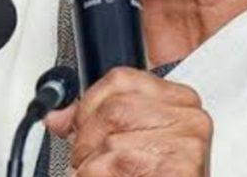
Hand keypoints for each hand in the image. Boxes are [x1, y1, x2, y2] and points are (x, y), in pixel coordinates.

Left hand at [45, 67, 212, 176]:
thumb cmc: (150, 175)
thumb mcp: (126, 142)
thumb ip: (92, 122)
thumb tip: (57, 115)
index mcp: (180, 101)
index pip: (121, 79)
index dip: (89, 104)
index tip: (82, 125)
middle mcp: (190, 119)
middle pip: (114, 110)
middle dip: (88, 139)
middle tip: (88, 160)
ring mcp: (188, 146)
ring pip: (111, 141)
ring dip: (92, 166)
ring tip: (104, 175)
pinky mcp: (178, 171)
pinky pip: (114, 165)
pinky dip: (97, 176)